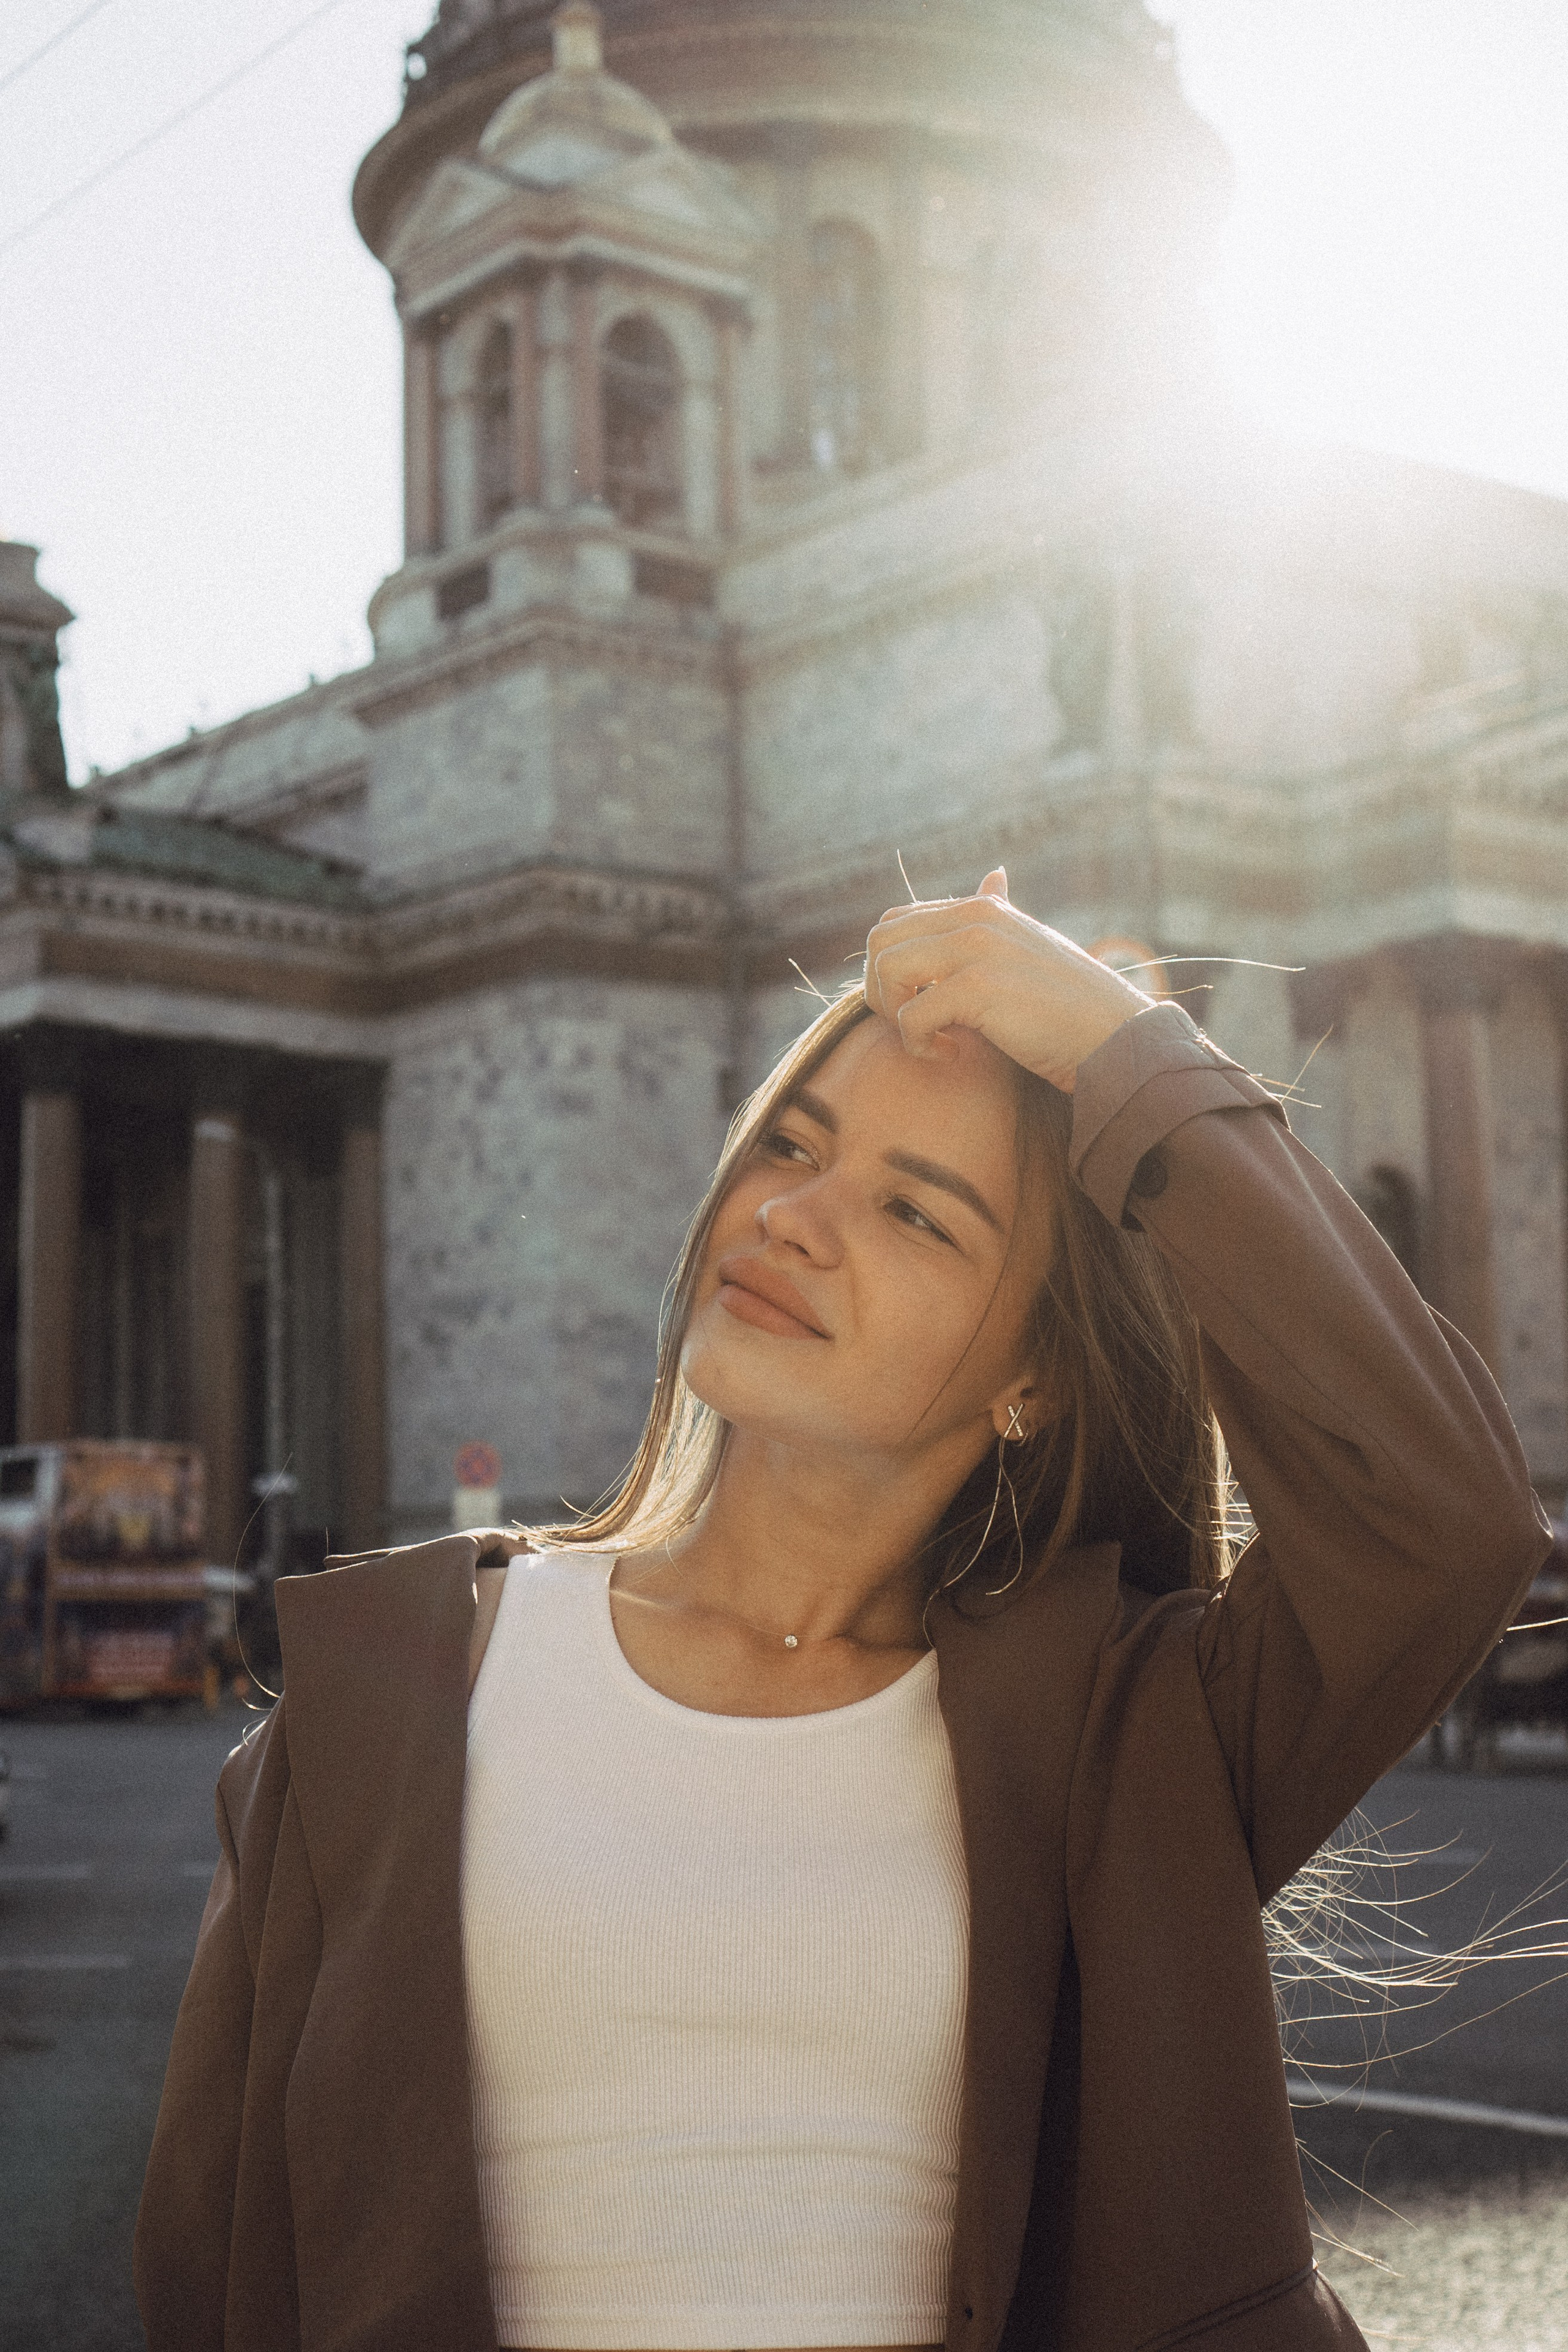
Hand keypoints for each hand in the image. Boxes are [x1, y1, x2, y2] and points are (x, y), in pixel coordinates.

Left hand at [863, 869, 1153, 1093]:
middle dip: (881, 987)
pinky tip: (949, 1053)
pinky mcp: (978, 988)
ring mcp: (976, 949)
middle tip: (912, 1023)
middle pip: (880, 940)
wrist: (1114, 1038)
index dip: (891, 968)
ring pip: (887, 970)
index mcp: (981, 907)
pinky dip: (918, 1044)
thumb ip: (1000, 914)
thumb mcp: (1030, 944)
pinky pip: (911, 1015)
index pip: (897, 921)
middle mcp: (975, 919)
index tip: (920, 1001)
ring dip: (893, 1013)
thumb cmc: (1070, 1003)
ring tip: (929, 1037)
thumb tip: (993, 875)